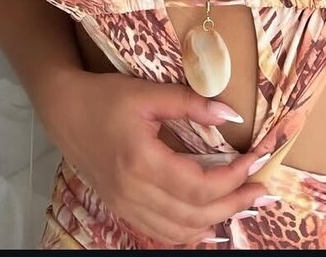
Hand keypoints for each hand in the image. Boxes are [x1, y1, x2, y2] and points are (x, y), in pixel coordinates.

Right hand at [48, 71, 269, 245]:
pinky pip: (161, 231)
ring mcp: (125, 205)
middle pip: (195, 214)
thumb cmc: (105, 97)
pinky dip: (189, 230)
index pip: (199, 185)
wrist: (64, 111)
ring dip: (215, 220)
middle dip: (234, 204)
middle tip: (262, 192)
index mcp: (141, 162)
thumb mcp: (148, 93)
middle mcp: (133, 192)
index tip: (255, 161)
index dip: (233, 177)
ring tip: (242, 204)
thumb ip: (190, 102)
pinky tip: (208, 219)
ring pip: (179, 230)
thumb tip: (231, 113)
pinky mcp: (121, 208)